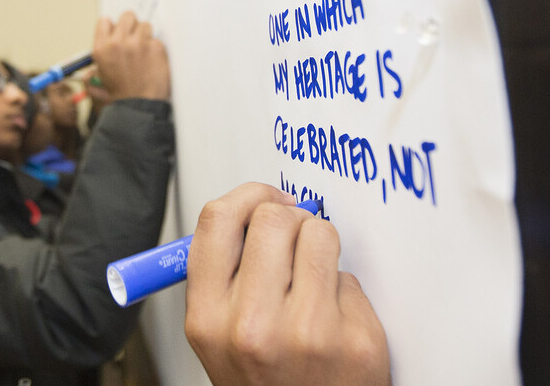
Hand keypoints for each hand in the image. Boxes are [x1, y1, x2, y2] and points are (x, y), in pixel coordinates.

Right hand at [91, 11, 170, 101]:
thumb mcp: (99, 79)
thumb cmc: (120, 95)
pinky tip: (153, 61)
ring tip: (145, 52)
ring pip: (145, 25)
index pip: (105, 21)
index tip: (119, 33)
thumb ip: (99, 62)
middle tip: (134, 39)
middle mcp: (118, 42)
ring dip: (146, 36)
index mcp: (101, 48)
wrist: (139, 107)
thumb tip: (101, 53)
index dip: (113, 27)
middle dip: (132, 26)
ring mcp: (138, 43)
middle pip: (127, 16)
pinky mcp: (155, 47)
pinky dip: (156, 49)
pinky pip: (157, 39)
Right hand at [183, 183, 390, 385]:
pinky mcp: (355, 341)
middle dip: (290, 219)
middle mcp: (252, 325)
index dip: (246, 196)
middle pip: (274, 218)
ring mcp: (308, 333)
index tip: (263, 198)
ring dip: (320, 245)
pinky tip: (334, 318)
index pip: (218, 220)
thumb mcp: (216, 334)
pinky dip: (344, 290)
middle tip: (295, 238)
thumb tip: (251, 211)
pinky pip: (351, 278)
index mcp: (207, 317)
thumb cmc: (264, 380)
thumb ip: (222, 274)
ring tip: (314, 275)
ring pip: (320, 234)